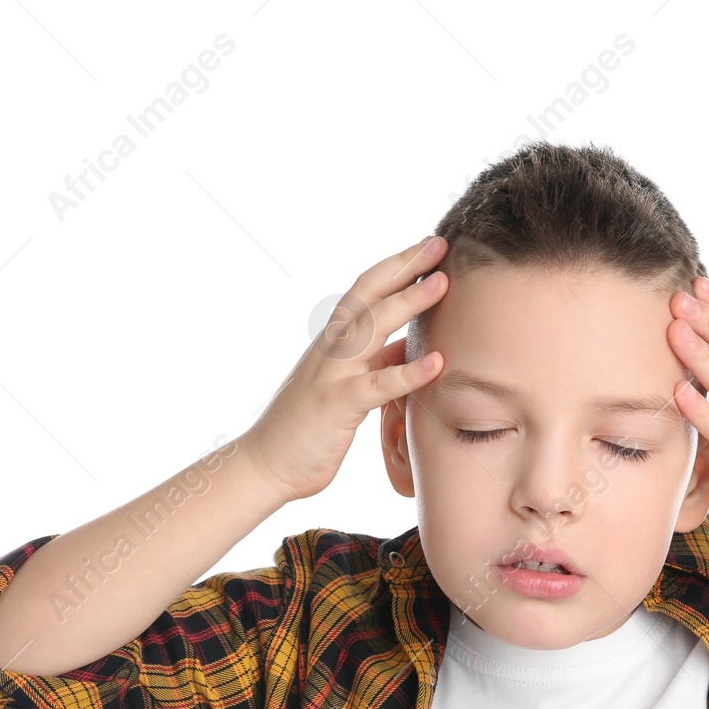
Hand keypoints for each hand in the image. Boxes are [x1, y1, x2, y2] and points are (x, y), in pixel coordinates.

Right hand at [242, 236, 447, 503]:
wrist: (266, 465)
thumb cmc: (310, 427)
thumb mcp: (349, 385)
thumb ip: (376, 363)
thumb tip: (410, 346)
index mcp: (335, 341)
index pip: (366, 290)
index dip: (397, 265)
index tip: (429, 246)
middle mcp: (331, 348)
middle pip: (368, 294)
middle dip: (404, 265)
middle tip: (439, 242)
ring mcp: (331, 373)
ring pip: (371, 328)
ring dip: (408, 302)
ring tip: (443, 282)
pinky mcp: (337, 405)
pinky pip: (377, 385)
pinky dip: (408, 374)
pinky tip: (437, 363)